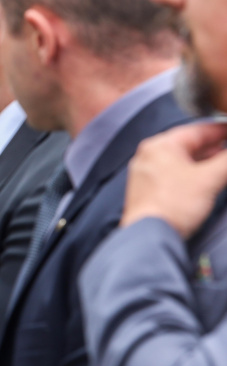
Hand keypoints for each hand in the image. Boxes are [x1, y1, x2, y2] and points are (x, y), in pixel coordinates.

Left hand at [121, 122, 226, 237]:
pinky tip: (207, 179)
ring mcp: (146, 172)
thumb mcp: (209, 179)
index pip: (198, 130)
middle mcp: (149, 155)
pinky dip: (193, 174)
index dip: (221, 131)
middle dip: (215, 148)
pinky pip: (175, 174)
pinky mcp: (148, 189)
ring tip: (223, 165)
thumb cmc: (172, 205)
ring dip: (206, 162)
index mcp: (160, 145)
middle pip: (190, 145)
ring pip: (183, 161)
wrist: (149, 235)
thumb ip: (226, 162)